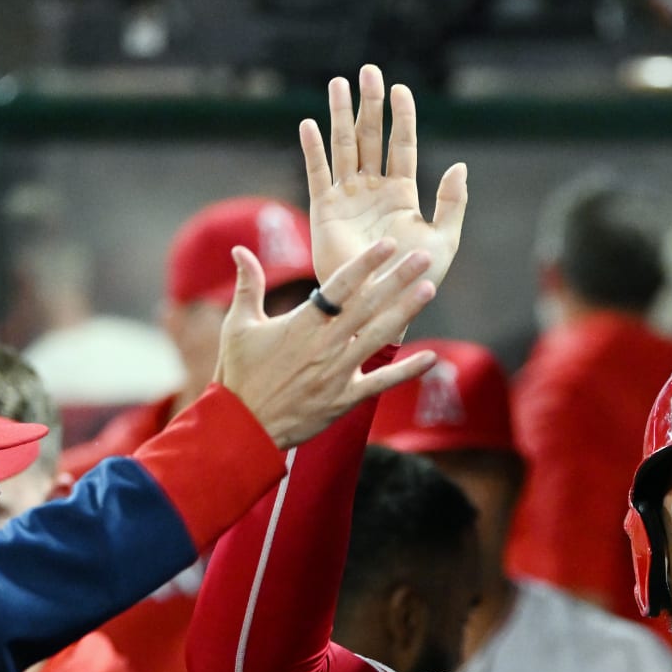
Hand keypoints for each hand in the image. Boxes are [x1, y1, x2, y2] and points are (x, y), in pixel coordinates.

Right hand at [216, 239, 439, 449]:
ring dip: (405, 312)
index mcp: (301, 323)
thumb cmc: (239, 374)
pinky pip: (381, 382)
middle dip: (397, 279)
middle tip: (423, 258)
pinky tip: (432, 357)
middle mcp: (324, 344)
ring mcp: (338, 372)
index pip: (339, 286)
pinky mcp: (345, 398)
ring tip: (428, 290)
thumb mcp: (238, 326)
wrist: (243, 426)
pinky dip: (408, 371)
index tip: (388, 244)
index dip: (365, 263)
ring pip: (378, 336)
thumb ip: (247, 285)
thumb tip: (240, 249)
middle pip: (367, 305)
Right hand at [300, 64, 467, 291]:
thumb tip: (460, 166)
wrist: (384, 304)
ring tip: (338, 84)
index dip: (401, 117)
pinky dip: (314, 150)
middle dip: (369, 104)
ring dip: (339, 116)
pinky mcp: (325, 210)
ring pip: (344, 147)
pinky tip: (309, 125)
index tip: (400, 89)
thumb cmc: (415, 277)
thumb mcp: (444, 239)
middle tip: (368, 71)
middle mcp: (373, 189)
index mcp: (402, 193)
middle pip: (371, 137)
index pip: (402, 145)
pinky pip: (318, 174)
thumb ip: (452, 203)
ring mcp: (348, 197)